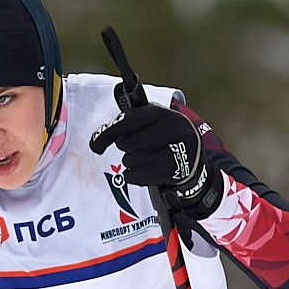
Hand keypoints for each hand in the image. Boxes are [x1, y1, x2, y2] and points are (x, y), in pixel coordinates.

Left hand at [88, 99, 220, 223]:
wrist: (191, 157)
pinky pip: (135, 176)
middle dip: (125, 147)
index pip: (127, 121)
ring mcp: (173, 150)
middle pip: (127, 143)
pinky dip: (134, 175)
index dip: (108, 133)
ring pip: (131, 160)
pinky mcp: (171, 170)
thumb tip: (98, 140)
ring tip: (146, 157)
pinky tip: (146, 169)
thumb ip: (128, 123)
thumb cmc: (163, 136)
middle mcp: (170, 128)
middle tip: (135, 147)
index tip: (96, 146)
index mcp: (161, 113)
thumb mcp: (152, 120)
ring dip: (132, 161)